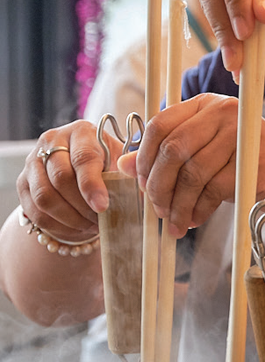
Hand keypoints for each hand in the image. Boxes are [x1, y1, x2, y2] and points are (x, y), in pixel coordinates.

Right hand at [17, 120, 120, 241]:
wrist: (80, 171)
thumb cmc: (107, 166)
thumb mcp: (121, 164)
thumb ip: (131, 173)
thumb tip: (143, 184)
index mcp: (81, 132)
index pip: (83, 158)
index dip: (92, 185)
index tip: (102, 206)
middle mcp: (52, 141)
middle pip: (60, 178)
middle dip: (82, 207)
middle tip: (100, 221)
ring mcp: (33, 161)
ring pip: (44, 197)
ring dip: (70, 219)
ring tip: (90, 226)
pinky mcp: (23, 183)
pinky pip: (35, 212)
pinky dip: (58, 226)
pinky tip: (76, 229)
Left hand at [118, 93, 264, 235]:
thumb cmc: (245, 163)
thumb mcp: (206, 153)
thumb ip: (169, 154)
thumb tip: (124, 165)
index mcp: (205, 104)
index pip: (161, 124)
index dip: (144, 157)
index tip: (140, 183)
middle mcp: (222, 111)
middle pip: (172, 149)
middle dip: (158, 185)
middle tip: (156, 209)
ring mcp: (239, 133)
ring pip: (191, 173)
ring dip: (178, 204)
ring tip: (175, 223)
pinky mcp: (251, 161)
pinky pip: (212, 190)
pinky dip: (199, 210)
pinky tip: (195, 220)